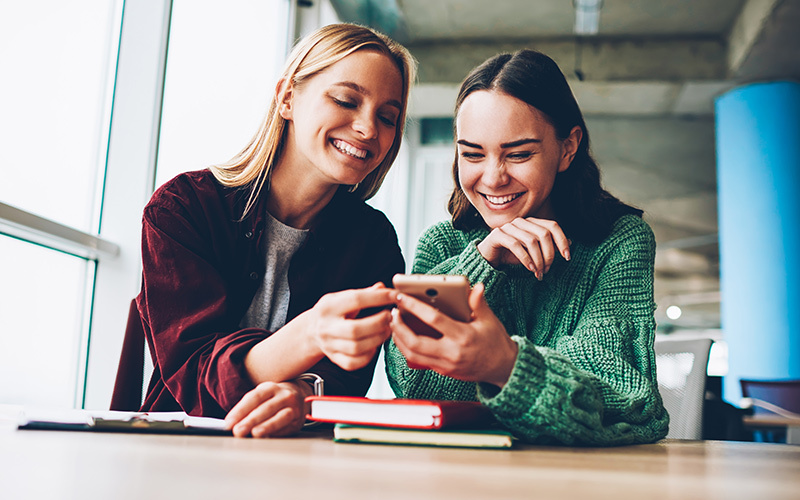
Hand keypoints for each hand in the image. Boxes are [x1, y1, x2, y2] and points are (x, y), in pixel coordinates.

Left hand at [224, 380, 309, 437]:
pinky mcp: (298, 420)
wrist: (299, 394)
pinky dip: (277, 432)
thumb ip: (249, 407)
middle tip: (238, 431)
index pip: (254, 398)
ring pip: (280, 416)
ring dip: (267, 426)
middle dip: (250, 421)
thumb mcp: (262, 396)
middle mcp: (283, 395)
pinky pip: (288, 426)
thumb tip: (233, 424)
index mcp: (270, 387)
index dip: (240, 411)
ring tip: (255, 433)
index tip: (229, 423)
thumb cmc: (274, 398)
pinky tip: (267, 437)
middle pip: (266, 408)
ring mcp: (293, 407)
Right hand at [302, 282, 396, 370]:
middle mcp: (327, 327)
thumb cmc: (331, 311)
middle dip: (378, 323)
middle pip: (355, 329)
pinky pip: (353, 363)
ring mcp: (329, 345)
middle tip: (390, 316)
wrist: (311, 330)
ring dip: (378, 339)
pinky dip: (368, 356)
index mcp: (328, 307)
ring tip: (387, 330)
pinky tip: (375, 345)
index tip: (394, 295)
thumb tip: (381, 287)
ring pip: (356, 348)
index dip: (378, 298)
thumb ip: (363, 293)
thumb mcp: (342, 297)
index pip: (356, 300)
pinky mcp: (334, 359)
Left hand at [390, 283, 517, 387]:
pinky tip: (403, 337)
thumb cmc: (496, 342)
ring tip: (394, 324)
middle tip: (393, 313)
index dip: (415, 307)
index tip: (401, 297)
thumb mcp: (489, 320)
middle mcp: (452, 353)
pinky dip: (407, 348)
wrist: (504, 369)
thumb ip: (479, 303)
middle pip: (416, 342)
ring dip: (399, 339)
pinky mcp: (443, 372)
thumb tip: (476, 286)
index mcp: (463, 337)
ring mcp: (446, 365)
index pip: (434, 320)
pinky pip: (418, 361)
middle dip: (399, 327)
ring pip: (413, 355)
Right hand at [477, 217, 569, 278]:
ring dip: (538, 260)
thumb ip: (549, 246)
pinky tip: (530, 269)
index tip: (567, 257)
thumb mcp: (533, 252)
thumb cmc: (511, 255)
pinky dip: (526, 259)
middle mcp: (521, 221)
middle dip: (549, 255)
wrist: (488, 258)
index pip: (552, 226)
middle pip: (544, 234)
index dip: (562, 241)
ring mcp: (508, 227)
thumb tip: (570, 242)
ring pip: (531, 241)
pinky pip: (516, 245)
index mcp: (531, 222)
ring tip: (539, 273)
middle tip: (547, 270)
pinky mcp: (498, 234)